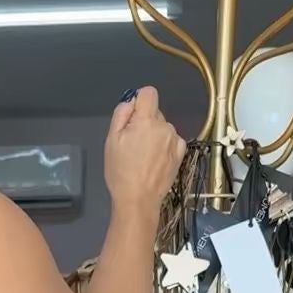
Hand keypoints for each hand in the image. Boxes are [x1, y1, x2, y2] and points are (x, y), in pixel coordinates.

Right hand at [104, 87, 183, 211]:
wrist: (138, 200)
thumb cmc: (121, 173)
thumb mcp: (111, 140)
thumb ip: (121, 114)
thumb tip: (130, 102)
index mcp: (146, 120)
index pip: (149, 92)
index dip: (139, 100)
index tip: (132, 115)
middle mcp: (165, 127)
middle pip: (155, 112)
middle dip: (144, 122)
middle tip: (132, 144)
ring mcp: (174, 140)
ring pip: (163, 128)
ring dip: (155, 135)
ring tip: (143, 156)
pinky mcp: (180, 153)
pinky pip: (172, 140)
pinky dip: (164, 146)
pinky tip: (154, 160)